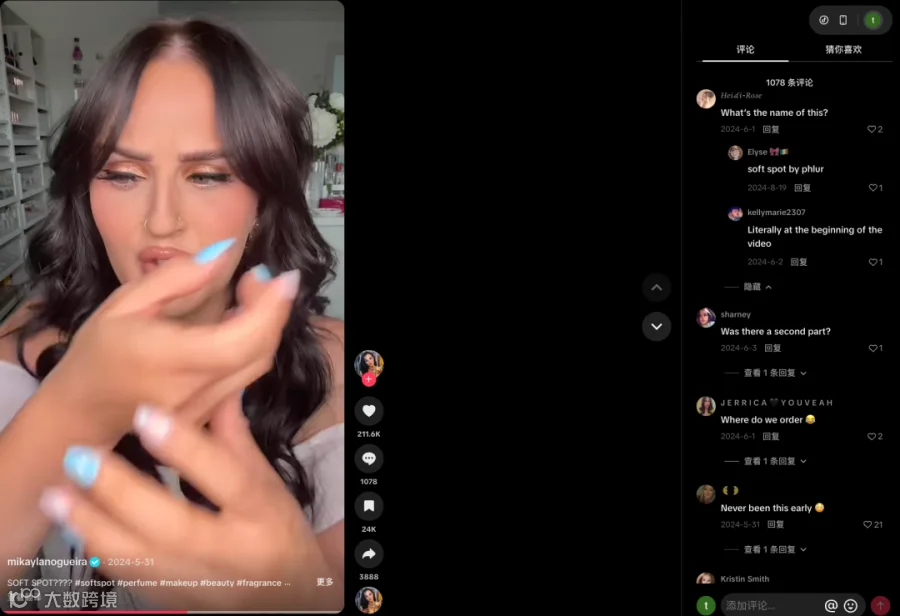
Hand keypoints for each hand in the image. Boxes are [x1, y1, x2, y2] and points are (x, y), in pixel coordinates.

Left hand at [38, 396, 339, 610]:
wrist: (289, 599)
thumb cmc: (279, 535)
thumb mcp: (271, 488)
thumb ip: (237, 443)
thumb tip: (217, 390)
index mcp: (262, 514)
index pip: (227, 478)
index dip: (185, 447)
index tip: (146, 414)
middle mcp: (231, 551)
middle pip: (172, 524)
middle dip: (119, 491)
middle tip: (81, 457)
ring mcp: (198, 582)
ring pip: (138, 559)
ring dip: (91, 525)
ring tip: (57, 493)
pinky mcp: (172, 599)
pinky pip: (127, 576)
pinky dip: (96, 548)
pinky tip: (73, 522)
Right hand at [41, 239, 298, 443]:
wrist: (80, 410)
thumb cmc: (96, 351)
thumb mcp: (125, 302)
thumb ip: (176, 278)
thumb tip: (222, 254)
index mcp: (166, 360)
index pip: (237, 341)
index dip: (268, 309)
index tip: (280, 277)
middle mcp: (190, 392)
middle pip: (255, 353)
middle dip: (272, 311)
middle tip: (261, 277)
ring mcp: (201, 410)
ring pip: (255, 366)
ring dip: (265, 326)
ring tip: (253, 292)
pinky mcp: (207, 417)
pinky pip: (242, 377)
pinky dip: (251, 345)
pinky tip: (241, 320)